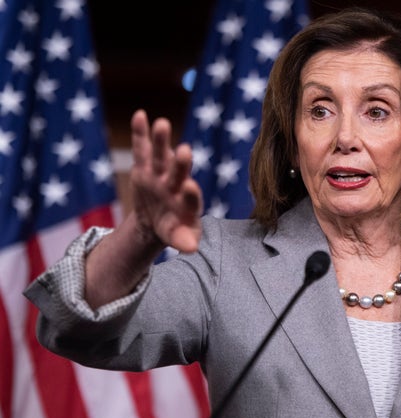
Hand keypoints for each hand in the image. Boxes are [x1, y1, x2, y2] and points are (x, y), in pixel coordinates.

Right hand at [129, 109, 202, 252]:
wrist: (157, 219)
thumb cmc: (174, 228)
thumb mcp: (177, 237)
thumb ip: (183, 240)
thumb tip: (191, 248)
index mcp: (187, 203)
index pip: (191, 199)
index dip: (191, 194)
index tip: (191, 188)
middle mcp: (176, 184)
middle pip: (179, 172)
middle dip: (181, 163)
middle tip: (186, 151)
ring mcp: (160, 173)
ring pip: (162, 155)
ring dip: (162, 141)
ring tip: (162, 124)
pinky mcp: (144, 166)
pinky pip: (142, 148)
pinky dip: (141, 133)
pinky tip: (140, 115)